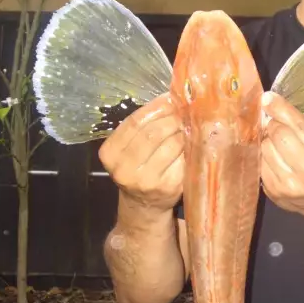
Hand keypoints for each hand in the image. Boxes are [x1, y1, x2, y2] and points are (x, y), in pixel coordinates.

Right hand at [98, 93, 184, 213]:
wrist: (143, 205)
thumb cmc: (137, 169)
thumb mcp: (128, 148)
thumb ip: (142, 127)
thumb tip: (170, 99)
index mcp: (110, 153)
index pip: (135, 122)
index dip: (156, 107)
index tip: (170, 97)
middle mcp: (124, 169)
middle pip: (154, 133)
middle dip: (173, 118)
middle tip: (185, 111)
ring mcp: (147, 180)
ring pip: (172, 144)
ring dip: (184, 131)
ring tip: (190, 125)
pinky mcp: (168, 187)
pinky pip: (183, 159)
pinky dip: (190, 147)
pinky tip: (193, 141)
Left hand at [260, 91, 303, 218]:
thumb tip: (274, 106)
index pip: (300, 127)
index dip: (281, 109)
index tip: (267, 98)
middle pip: (279, 135)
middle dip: (274, 124)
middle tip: (276, 122)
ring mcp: (290, 186)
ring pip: (266, 148)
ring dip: (267, 139)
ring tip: (277, 141)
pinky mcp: (274, 192)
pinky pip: (260, 163)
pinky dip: (264, 154)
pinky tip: (274, 156)